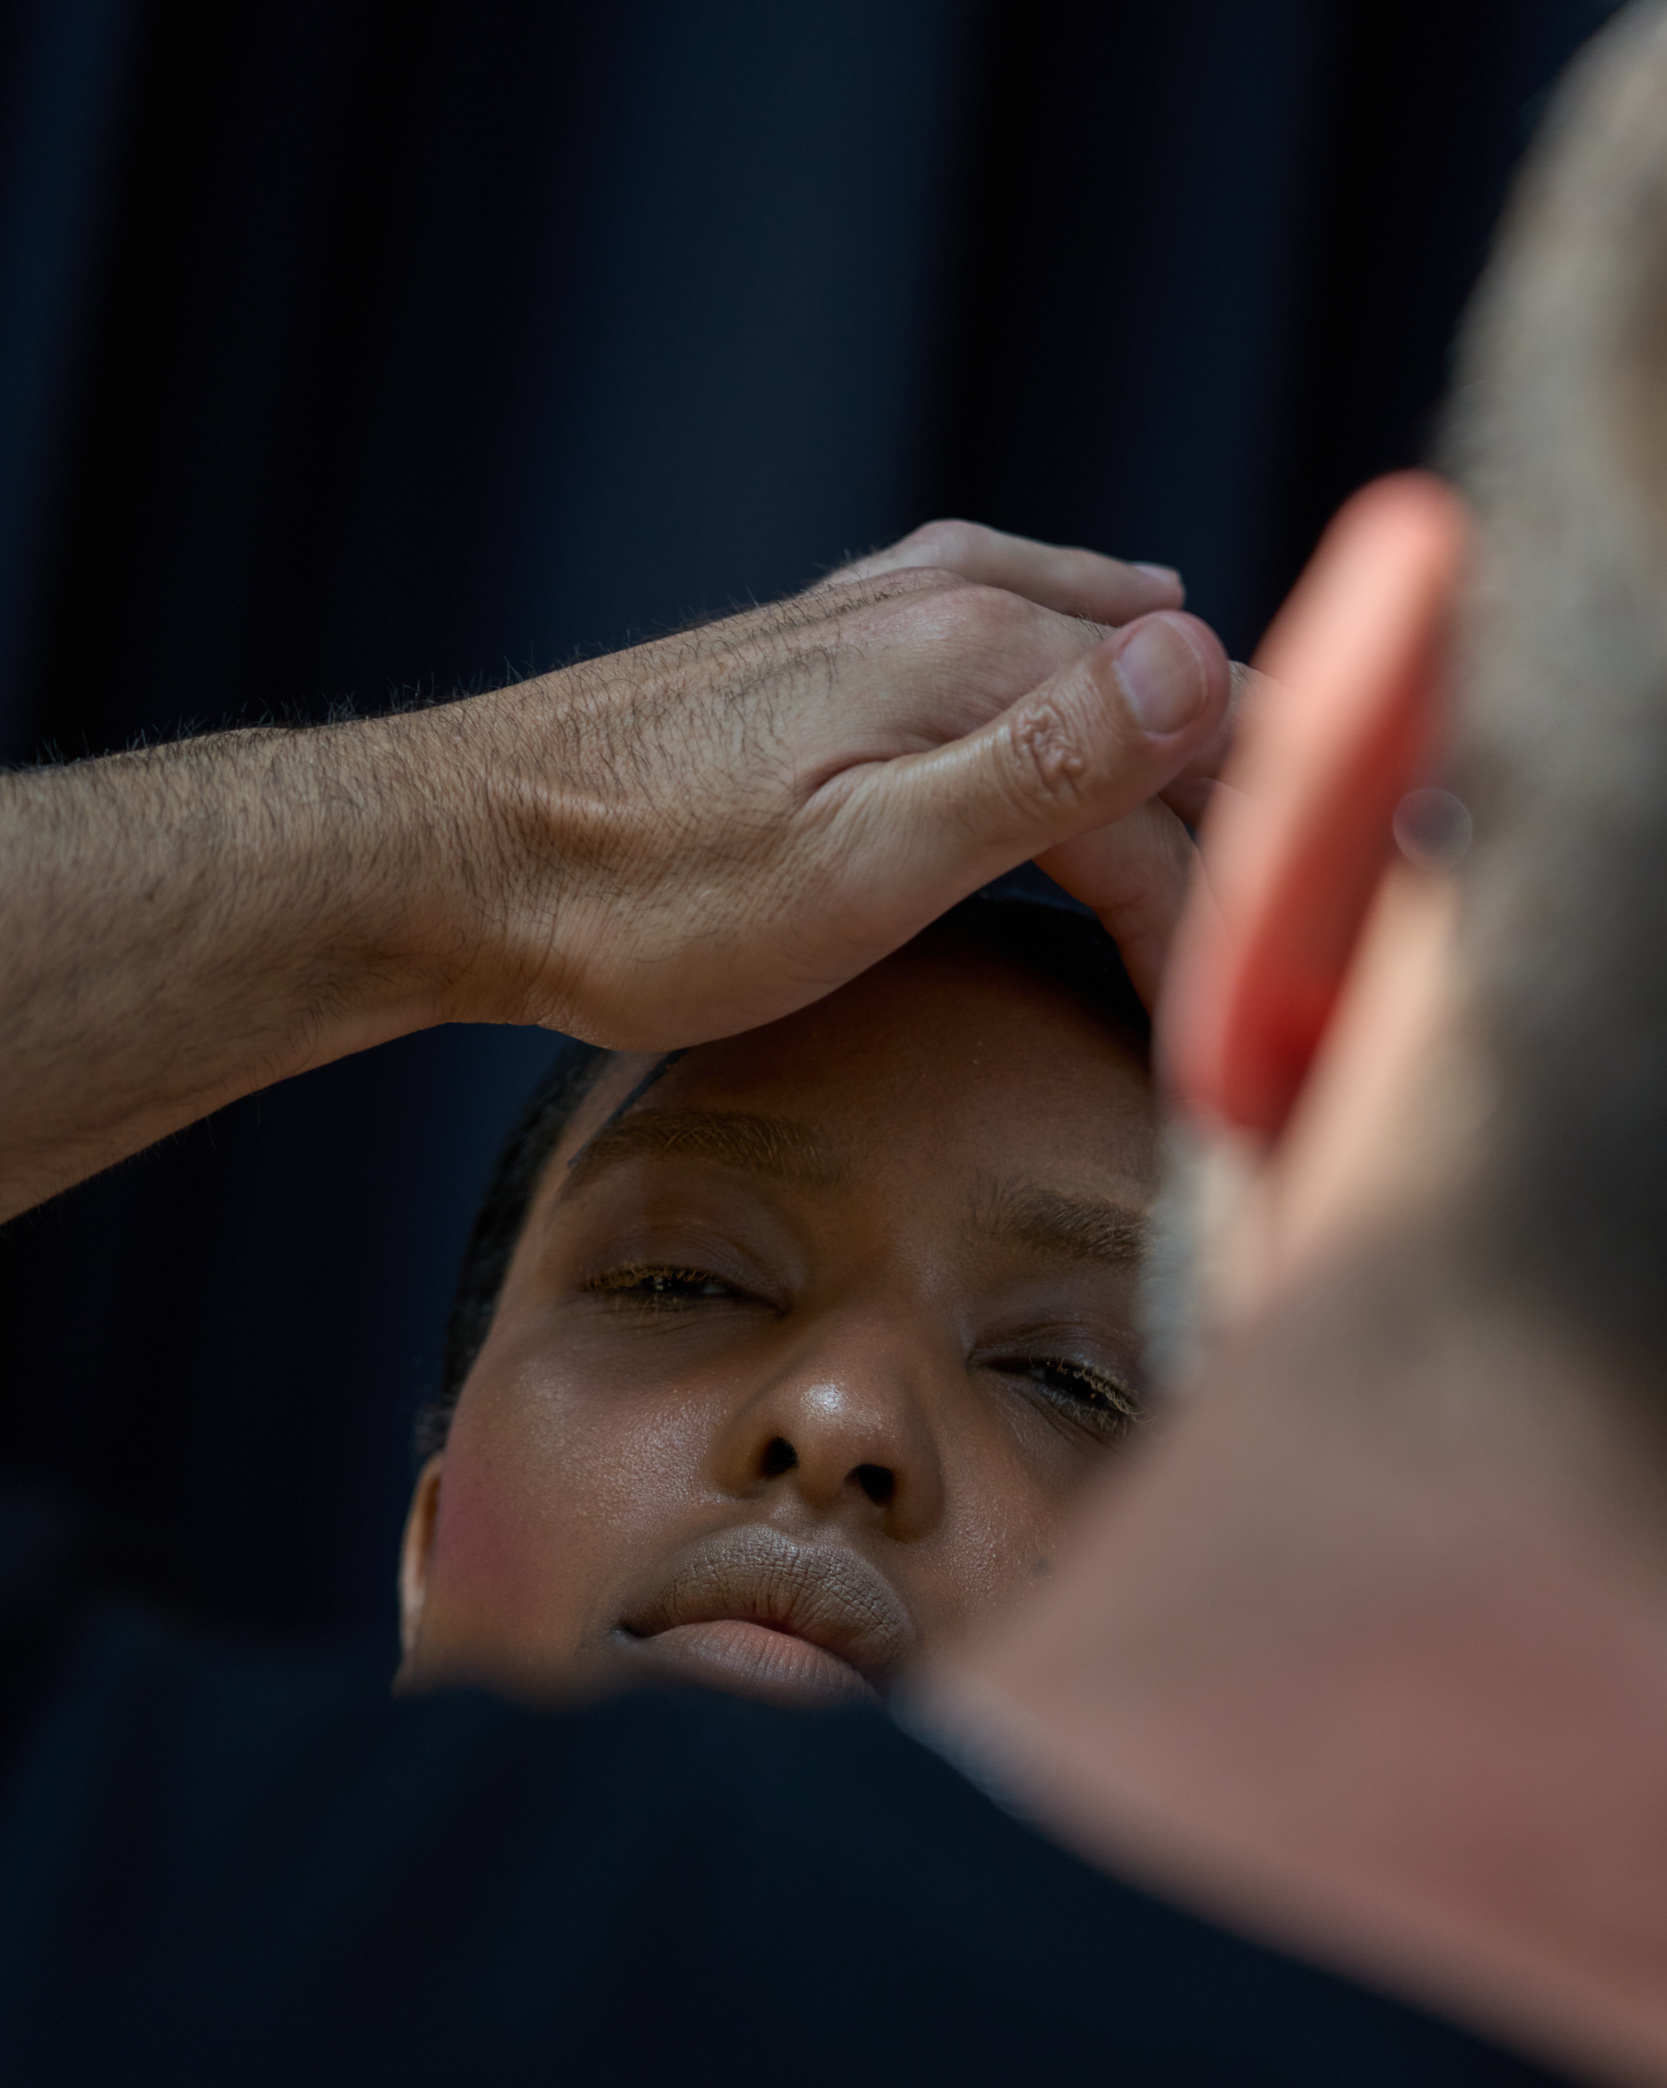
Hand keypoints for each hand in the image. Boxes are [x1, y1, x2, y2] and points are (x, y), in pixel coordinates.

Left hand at [0, 519, 1229, 1216]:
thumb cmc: (652, 900)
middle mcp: (946, 606)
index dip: (1225, 912)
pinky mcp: (825, 633)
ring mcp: (880, 606)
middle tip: (1264, 950)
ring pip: (1097, 646)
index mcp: (976, 662)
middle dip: (1231, 822)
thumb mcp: (862, 871)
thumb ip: (1041, 772)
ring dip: (1179, 732)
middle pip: (1156, 707)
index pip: (1180, 784)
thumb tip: (1203, 665)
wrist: (461, 855)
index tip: (1229, 1035)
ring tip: (1254, 812)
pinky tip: (1113, 623)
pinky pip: (1009, 597)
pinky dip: (1090, 634)